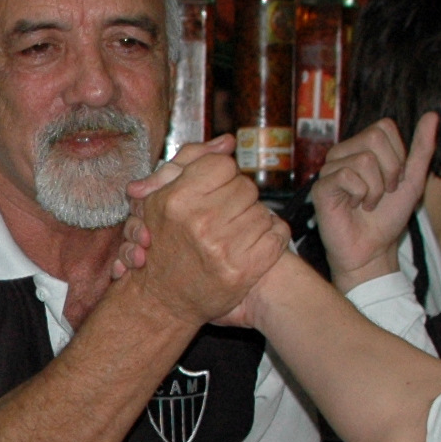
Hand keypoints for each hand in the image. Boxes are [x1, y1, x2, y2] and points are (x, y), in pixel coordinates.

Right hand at [125, 138, 289, 328]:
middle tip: (225, 215)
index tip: (215, 192)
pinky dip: (272, 237)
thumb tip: (227, 141)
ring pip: (262, 211)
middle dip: (238, 199)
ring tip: (235, 232)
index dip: (222, 177)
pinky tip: (255, 243)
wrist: (163, 300)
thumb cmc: (163, 243)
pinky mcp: (243, 271)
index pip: (223, 165)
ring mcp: (223, 249)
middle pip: (246, 187)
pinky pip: (278, 235)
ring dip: (253, 220)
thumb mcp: (162, 197)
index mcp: (177, 200)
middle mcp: (200, 223)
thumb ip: (192, 161)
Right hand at [313, 114, 438, 289]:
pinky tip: (355, 206)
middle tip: (383, 193)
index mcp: (364, 146)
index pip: (385, 127)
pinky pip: (347, 177)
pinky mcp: (321, 186)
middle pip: (374, 139)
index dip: (397, 156)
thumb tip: (432, 115)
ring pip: (364, 160)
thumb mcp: (414, 180)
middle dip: (389, 171)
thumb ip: (422, 148)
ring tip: (369, 203)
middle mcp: (344, 152)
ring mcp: (330, 168)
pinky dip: (361, 196)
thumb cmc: (389, 215)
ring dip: (376, 189)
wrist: (374, 249)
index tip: (394, 180)